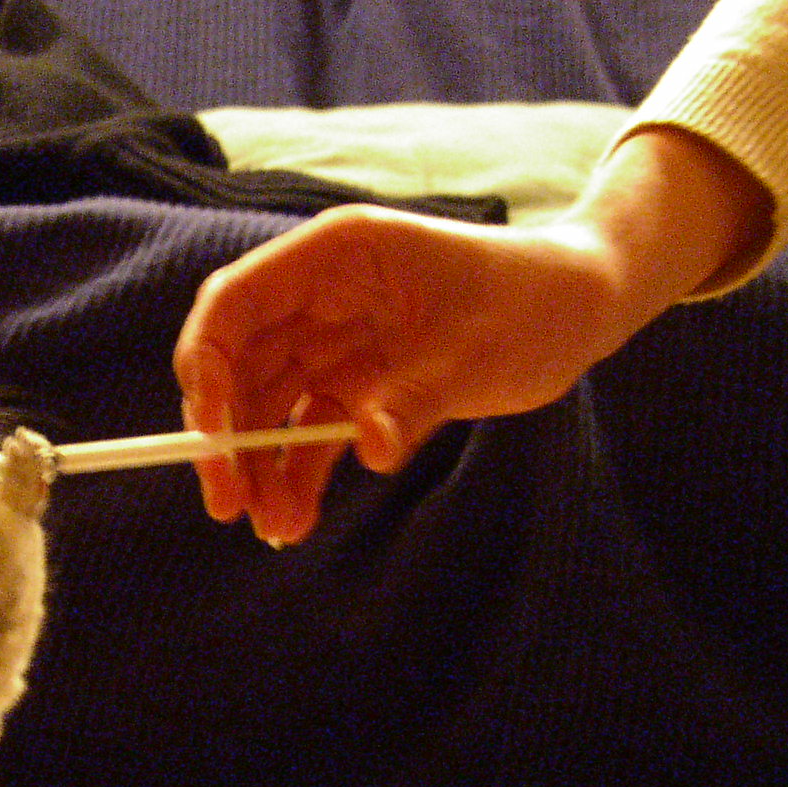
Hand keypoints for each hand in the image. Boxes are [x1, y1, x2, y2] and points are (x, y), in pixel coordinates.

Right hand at [173, 207, 639, 544]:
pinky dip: (295, 477)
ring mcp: (332, 342)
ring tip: (274, 530)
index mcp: (336, 256)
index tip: (208, 438)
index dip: (206, 368)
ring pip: (266, 408)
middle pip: (237, 364)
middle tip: (225, 503)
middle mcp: (319, 295)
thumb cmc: (536, 302)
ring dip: (260, 470)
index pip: (235, 303)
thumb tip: (366, 449)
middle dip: (225, 436)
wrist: (582, 308)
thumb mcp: (480, 351)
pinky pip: (305, 434)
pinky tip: (294, 520)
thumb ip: (415, 399)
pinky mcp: (354, 385)